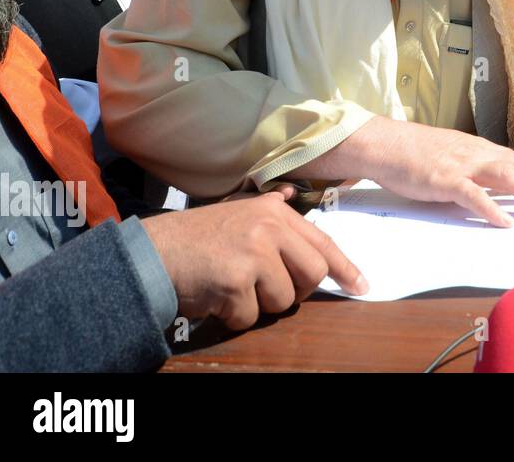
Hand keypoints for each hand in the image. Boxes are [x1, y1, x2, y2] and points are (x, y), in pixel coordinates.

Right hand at [141, 191, 367, 329]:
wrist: (151, 254)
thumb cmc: (196, 238)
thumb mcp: (236, 212)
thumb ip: (268, 210)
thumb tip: (292, 196)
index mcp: (274, 213)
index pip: (322, 243)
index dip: (345, 268)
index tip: (362, 285)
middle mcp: (269, 229)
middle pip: (312, 274)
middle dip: (296, 291)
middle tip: (270, 291)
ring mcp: (253, 255)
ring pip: (283, 300)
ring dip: (258, 305)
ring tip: (232, 288)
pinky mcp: (235, 283)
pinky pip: (250, 317)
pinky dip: (233, 317)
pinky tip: (215, 299)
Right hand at [373, 121, 513, 226]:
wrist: (386, 144)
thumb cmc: (416, 151)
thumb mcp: (453, 154)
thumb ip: (474, 166)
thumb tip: (494, 184)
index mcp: (480, 149)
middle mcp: (477, 154)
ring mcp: (462, 166)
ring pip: (506, 177)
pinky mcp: (444, 180)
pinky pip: (474, 195)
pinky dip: (492, 209)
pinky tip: (506, 222)